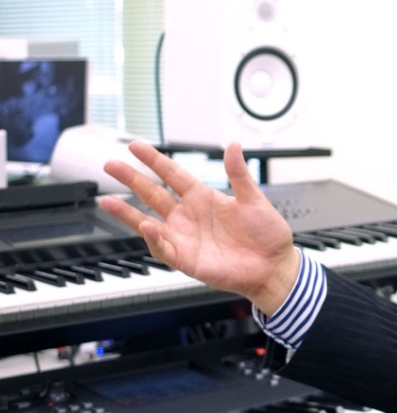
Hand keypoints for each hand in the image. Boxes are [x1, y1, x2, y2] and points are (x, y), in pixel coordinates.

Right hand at [97, 141, 299, 314]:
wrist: (274, 266)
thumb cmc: (267, 235)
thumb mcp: (254, 199)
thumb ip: (239, 174)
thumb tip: (234, 146)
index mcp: (203, 198)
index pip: (173, 175)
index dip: (154, 161)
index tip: (135, 146)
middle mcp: (189, 216)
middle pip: (153, 194)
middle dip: (131, 179)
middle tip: (110, 165)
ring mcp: (185, 237)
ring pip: (147, 222)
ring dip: (127, 213)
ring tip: (105, 200)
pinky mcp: (186, 259)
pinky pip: (163, 248)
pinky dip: (154, 239)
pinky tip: (147, 226)